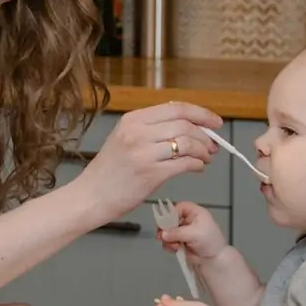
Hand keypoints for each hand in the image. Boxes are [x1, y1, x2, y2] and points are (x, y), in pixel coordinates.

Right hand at [73, 101, 223, 222]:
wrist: (90, 196)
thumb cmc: (109, 171)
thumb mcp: (124, 138)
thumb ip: (151, 129)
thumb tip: (188, 126)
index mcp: (132, 120)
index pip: (176, 108)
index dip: (201, 114)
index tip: (214, 122)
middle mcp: (137, 132)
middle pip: (185, 125)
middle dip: (205, 135)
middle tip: (213, 145)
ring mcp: (143, 153)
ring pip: (188, 143)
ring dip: (203, 151)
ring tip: (206, 158)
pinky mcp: (150, 174)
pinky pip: (184, 164)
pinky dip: (196, 164)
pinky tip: (197, 168)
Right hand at [155, 201, 227, 262]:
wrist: (214, 259)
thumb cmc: (209, 242)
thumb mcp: (194, 234)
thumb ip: (177, 233)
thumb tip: (162, 234)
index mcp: (195, 213)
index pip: (180, 207)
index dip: (172, 213)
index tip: (167, 223)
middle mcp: (188, 220)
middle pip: (171, 219)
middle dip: (166, 228)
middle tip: (162, 236)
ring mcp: (183, 231)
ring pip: (168, 231)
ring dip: (168, 239)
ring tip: (174, 246)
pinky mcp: (180, 241)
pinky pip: (168, 240)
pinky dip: (169, 245)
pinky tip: (175, 249)